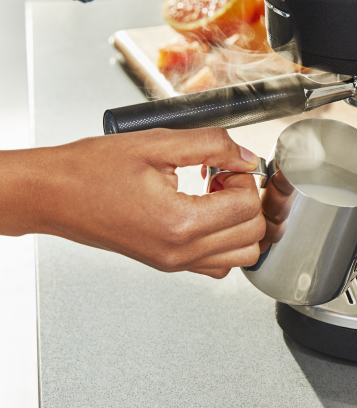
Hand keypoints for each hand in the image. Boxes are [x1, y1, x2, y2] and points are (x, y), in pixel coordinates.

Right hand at [0, 128, 272, 277]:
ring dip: (240, 222)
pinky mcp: (167, 263)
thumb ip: (211, 145)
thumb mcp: (157, 143)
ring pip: (241, 256)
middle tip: (223, 177)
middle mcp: (179, 251)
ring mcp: (173, 262)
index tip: (226, 165)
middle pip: (253, 235)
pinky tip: (206, 212)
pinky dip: (225, 241)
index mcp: (180, 222)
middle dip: (247, 199)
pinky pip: (217, 265)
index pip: (248, 206)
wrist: (52, 194)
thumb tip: (246, 156)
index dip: (245, 177)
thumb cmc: (90, 170)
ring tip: (216, 196)